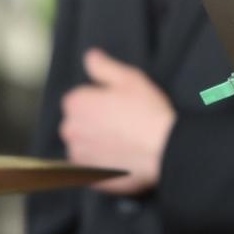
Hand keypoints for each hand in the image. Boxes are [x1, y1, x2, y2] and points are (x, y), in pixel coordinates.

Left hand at [60, 48, 175, 194]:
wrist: (163, 149)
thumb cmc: (147, 111)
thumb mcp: (129, 78)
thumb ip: (103, 67)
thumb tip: (90, 56)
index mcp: (75, 103)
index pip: (78, 100)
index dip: (100, 101)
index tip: (119, 106)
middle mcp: (70, 130)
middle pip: (78, 124)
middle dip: (94, 123)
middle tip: (123, 124)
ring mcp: (78, 156)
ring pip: (84, 146)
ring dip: (97, 145)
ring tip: (124, 143)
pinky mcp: (88, 177)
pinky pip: (90, 169)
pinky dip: (101, 165)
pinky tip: (121, 159)